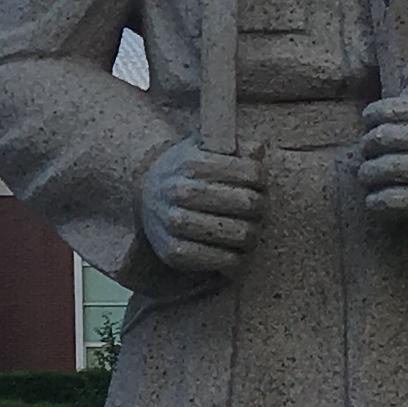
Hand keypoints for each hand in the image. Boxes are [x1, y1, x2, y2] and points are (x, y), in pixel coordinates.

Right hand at [138, 135, 268, 274]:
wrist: (146, 194)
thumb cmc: (185, 171)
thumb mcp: (205, 148)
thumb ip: (234, 146)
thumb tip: (257, 150)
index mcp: (192, 163)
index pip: (250, 173)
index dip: (262, 180)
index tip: (260, 184)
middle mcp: (180, 191)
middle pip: (247, 203)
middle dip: (260, 207)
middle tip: (259, 211)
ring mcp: (174, 223)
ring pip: (238, 233)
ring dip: (252, 234)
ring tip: (250, 231)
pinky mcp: (172, 252)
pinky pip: (220, 260)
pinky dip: (236, 258)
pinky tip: (236, 251)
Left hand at [357, 63, 407, 224]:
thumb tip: (401, 80)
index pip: (384, 112)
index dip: (370, 117)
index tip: (371, 123)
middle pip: (380, 140)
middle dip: (367, 145)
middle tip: (368, 149)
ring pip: (385, 171)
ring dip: (367, 174)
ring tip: (368, 174)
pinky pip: (400, 202)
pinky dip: (379, 202)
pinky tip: (374, 200)